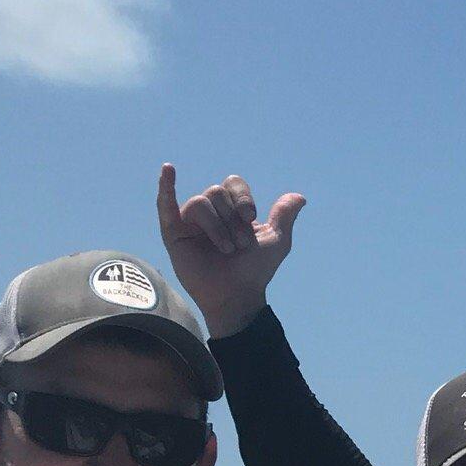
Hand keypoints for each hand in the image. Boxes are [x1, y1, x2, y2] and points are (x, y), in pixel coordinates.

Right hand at [156, 164, 304, 339]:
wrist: (237, 296)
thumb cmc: (255, 271)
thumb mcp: (276, 242)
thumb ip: (284, 216)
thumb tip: (300, 198)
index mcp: (232, 209)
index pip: (233, 184)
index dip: (243, 198)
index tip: (250, 218)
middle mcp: (210, 211)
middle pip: (216, 192)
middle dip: (232, 219)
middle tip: (240, 245)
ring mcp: (190, 221)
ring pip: (200, 202)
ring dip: (218, 227)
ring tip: (226, 250)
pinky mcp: (174, 232)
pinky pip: (165, 204)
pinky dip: (165, 186)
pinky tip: (168, 169)